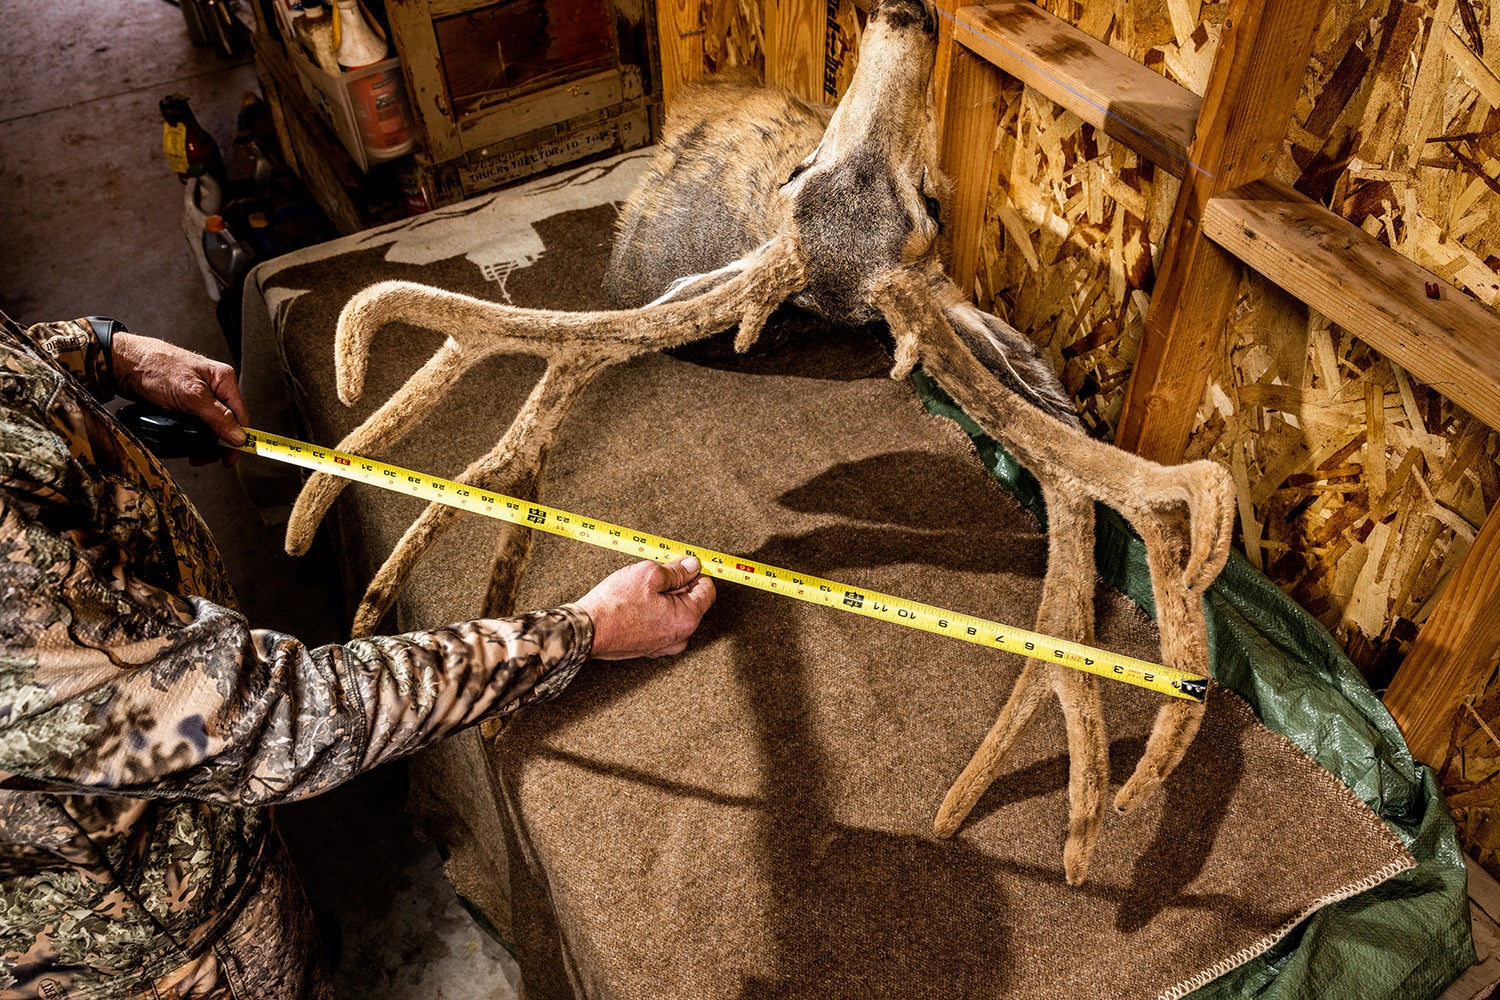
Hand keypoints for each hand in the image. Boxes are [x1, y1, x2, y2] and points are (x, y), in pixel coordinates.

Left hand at [111, 332, 248, 462]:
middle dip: (217, 443)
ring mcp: (198, 396)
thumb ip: (217, 416)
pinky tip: (186, 442)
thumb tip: (237, 436)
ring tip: (193, 453)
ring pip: (210, 425)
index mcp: (223, 380)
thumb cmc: (155, 366)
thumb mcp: (191, 395)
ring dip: (204, 442)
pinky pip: (195, 424)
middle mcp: (214, 387)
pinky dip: (192, 436)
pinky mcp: (183, 403)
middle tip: (205, 457)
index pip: (240, 415)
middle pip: (227, 423)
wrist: (123, 363)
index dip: (237, 439)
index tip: (229, 458)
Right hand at [573, 556, 716, 659]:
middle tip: (655, 573)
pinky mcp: (649, 647)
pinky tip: (635, 602)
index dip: (696, 572)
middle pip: (691, 601)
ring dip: (663, 596)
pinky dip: (653, 610)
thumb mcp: (649, 574)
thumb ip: (676, 570)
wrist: (586, 630)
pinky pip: (660, 623)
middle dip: (677, 584)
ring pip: (674, 611)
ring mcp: (664, 645)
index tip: (685, 562)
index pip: (707, 590)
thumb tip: (691, 565)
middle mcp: (680, 637)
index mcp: (687, 619)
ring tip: (641, 589)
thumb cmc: (614, 606)